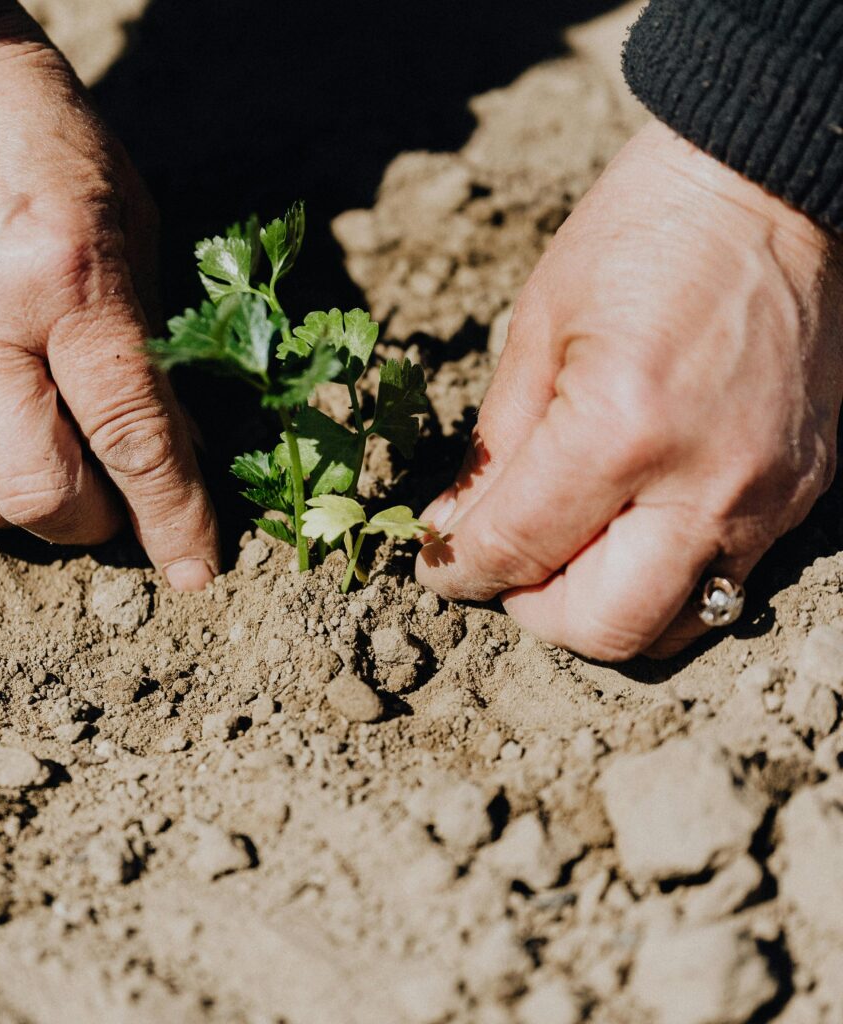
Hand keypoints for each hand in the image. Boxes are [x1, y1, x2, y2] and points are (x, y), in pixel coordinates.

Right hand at [0, 2, 216, 589]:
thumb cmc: (40, 140)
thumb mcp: (127, 225)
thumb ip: (148, 344)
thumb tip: (172, 444)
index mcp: (67, 281)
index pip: (131, 433)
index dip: (173, 516)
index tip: (198, 570)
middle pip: (39, 492)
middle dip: (93, 525)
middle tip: (115, 505)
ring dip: (26, 509)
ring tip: (53, 467)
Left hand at [417, 120, 842, 659]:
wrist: (768, 191)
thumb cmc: (641, 239)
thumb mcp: (537, 331)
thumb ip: (493, 451)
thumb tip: (454, 534)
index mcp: (619, 428)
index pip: (519, 550)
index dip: (460, 571)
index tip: (440, 567)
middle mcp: (704, 482)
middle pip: (603, 626)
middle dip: (533, 612)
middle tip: (506, 570)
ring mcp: (765, 498)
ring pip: (670, 626)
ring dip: (599, 610)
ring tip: (567, 554)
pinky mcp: (799, 494)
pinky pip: (720, 582)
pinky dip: (657, 579)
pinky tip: (629, 527)